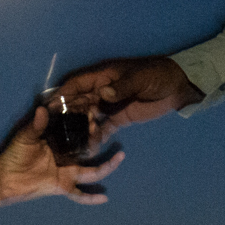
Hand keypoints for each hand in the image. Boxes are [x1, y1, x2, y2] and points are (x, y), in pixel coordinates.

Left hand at [0, 107, 127, 224]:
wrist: (5, 179)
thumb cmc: (14, 155)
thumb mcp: (25, 137)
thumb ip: (36, 125)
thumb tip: (43, 108)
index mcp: (59, 141)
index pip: (77, 131)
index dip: (86, 123)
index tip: (95, 113)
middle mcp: (67, 156)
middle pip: (89, 149)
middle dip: (98, 140)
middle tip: (104, 129)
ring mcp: (67, 172)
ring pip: (92, 171)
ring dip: (107, 165)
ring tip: (120, 156)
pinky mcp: (63, 186)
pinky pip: (79, 194)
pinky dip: (90, 197)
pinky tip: (104, 197)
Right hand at [54, 56, 202, 146]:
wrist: (177, 88)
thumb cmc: (157, 77)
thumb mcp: (140, 79)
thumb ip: (121, 87)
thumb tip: (102, 95)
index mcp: (103, 77)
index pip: (77, 85)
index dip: (61, 94)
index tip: (47, 106)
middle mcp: (102, 91)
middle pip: (78, 102)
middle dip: (65, 115)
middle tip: (53, 130)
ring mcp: (110, 105)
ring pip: (88, 117)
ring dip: (79, 128)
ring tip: (69, 142)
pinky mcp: (119, 118)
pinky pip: (103, 128)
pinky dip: (96, 137)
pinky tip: (89, 148)